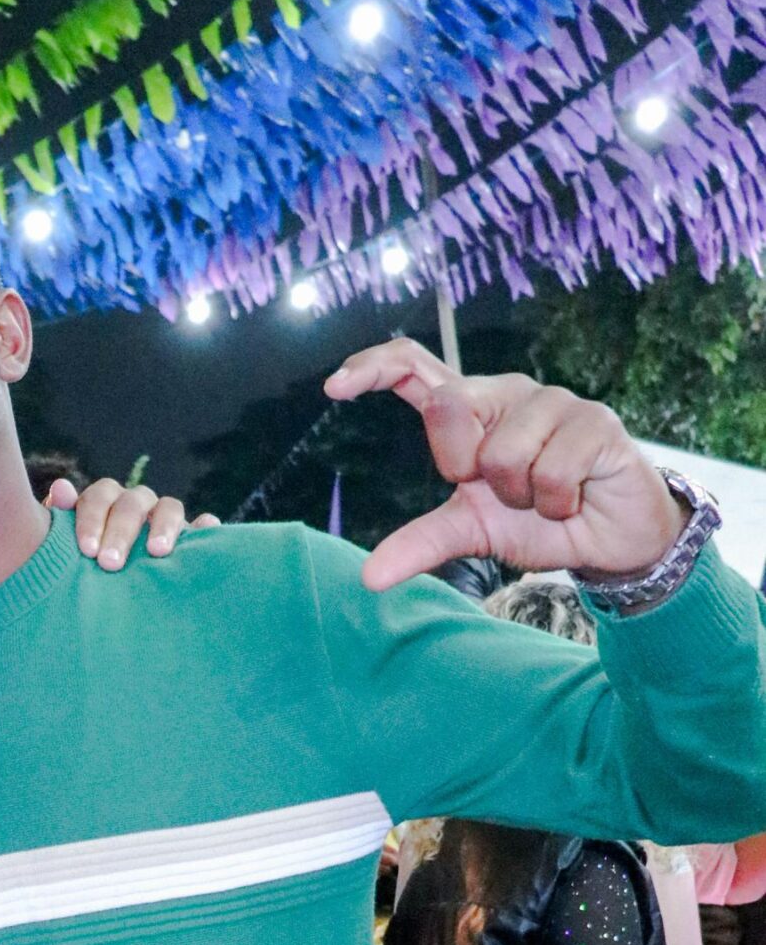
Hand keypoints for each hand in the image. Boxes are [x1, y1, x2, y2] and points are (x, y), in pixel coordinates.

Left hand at [45, 474, 213, 568]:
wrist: (109, 596)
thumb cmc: (86, 568)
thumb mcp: (68, 548)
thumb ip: (63, 523)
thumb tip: (60, 489)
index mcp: (106, 502)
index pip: (100, 497)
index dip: (92, 519)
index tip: (87, 550)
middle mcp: (136, 505)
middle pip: (132, 503)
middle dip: (121, 532)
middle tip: (110, 563)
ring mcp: (165, 519)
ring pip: (169, 507)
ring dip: (163, 525)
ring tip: (157, 552)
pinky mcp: (191, 537)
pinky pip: (204, 526)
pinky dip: (205, 527)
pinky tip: (206, 533)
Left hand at [323, 340, 683, 590]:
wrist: (610, 541)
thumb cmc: (539, 521)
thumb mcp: (473, 533)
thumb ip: (421, 543)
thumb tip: (369, 577)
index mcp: (470, 410)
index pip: (415, 367)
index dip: (374, 367)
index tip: (334, 386)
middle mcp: (507, 393)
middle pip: (450, 407)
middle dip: (466, 467)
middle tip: (501, 491)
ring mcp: (554, 401)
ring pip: (503, 452)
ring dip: (521, 496)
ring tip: (546, 498)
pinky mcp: (595, 421)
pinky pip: (550, 472)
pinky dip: (556, 502)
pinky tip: (575, 498)